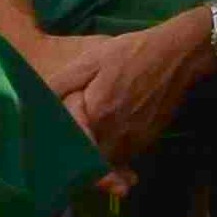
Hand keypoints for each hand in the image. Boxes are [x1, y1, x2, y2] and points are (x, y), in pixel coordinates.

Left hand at [59, 15, 216, 167]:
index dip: (61, 154)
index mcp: (97, 116)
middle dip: (77, 162)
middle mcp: (115, 136)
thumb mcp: (92, 59)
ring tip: (84, 152)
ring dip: (95, 161)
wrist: (178, 55)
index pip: (72, 149)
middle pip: (89, 163)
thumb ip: (63, 82)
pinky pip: (124, 157)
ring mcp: (134, 142)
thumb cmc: (132, 53)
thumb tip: (38, 100)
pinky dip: (114, 156)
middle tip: (64, 162)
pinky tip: (108, 141)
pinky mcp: (147, 141)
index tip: (51, 157)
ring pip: (107, 162)